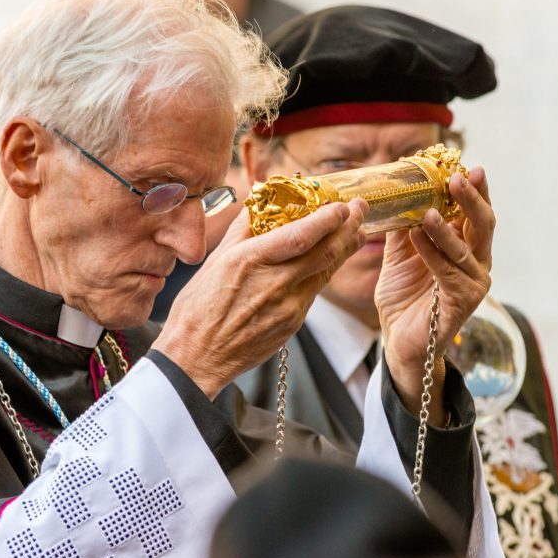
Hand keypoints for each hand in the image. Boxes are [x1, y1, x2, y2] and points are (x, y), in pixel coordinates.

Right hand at [154, 199, 368, 398]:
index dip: (328, 218)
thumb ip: (242, 229)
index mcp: (251, 261)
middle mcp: (274, 283)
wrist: (197, 358)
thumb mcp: (215, 261)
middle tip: (360, 209)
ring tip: (356, 232)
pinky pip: (314, 291)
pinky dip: (325, 272)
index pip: (301, 235)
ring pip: (326, 272)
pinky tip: (328, 261)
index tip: (341, 204)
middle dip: (349, 227)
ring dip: (345, 249)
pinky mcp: (293, 323)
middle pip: (326, 252)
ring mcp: (288, 307)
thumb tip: (260, 200)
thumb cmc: (198, 309)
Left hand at [375, 168, 493, 421]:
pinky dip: (433, 252)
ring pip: (466, 248)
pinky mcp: (464, 302)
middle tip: (459, 177)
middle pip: (482, 224)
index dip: (473, 190)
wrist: (397, 340)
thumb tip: (396, 194)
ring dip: (446, 227)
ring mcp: (474, 283)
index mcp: (465, 248)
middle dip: (472, 199)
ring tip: (428, 209)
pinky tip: (418, 237)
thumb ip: (403, 228)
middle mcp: (476, 263)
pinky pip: (449, 272)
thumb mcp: (399, 256)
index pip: (473, 213)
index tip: (465, 166)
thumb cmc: (403, 298)